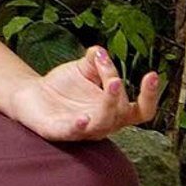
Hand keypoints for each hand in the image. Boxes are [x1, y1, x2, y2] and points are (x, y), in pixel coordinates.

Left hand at [10, 45, 161, 142]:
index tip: (153, 75)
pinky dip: (79, 127)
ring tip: (111, 85)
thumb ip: (97, 58)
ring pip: (102, 125)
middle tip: (114, 78)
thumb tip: (102, 53)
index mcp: (115, 110)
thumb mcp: (84, 67)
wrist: (31, 93)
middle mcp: (104, 123)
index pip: (142, 110)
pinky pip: (72, 133)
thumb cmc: (65, 85)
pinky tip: (83, 118)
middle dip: (118, 95)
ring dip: (107, 107)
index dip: (151, 96)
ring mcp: (83, 130)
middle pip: (121, 114)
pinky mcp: (59, 131)